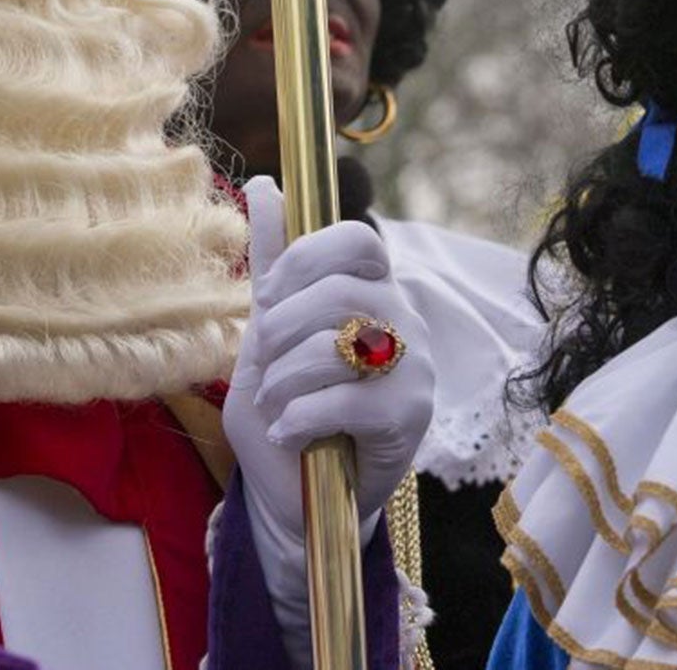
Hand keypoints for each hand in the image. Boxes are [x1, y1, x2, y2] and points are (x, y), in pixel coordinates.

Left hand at [225, 173, 435, 542]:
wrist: (296, 494)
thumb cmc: (286, 404)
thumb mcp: (268, 329)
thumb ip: (273, 260)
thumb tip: (264, 183)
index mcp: (373, 288)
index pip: (357, 239)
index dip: (304, 259)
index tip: (269, 298)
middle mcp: (404, 319)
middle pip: (342, 290)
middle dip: (282, 327)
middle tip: (262, 361)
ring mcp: (415, 369)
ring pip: (342, 344)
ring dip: (286, 377)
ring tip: (274, 402)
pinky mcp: (411, 418)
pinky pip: (349, 399)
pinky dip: (301, 415)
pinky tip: (289, 431)